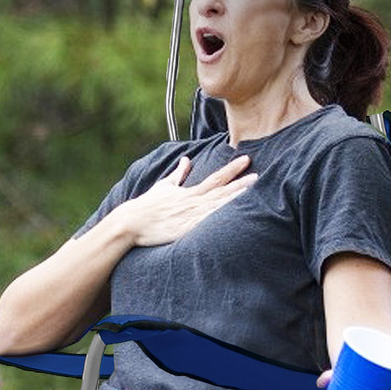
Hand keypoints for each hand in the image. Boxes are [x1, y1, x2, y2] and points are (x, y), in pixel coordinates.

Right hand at [115, 155, 255, 247]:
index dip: (232, 169)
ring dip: (235, 198)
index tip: (246, 159)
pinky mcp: (186, 230)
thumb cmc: (147, 206)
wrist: (132, 222)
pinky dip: (221, 218)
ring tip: (252, 191)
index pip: (215, 178)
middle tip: (258, 175)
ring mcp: (191, 216)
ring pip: (218, 206)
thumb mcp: (164, 186)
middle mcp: (193, 202)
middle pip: (221, 191)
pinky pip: (208, 224)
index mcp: (189, 192)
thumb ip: (178, 174)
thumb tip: (186, 159)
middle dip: (240, 183)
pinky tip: (234, 217)